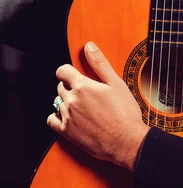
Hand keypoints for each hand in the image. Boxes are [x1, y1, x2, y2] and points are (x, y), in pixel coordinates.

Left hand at [47, 42, 148, 171]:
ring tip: (81, 105)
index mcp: (82, 86)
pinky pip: (52, 120)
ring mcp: (67, 116)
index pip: (63, 71)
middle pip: (61, 86)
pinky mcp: (66, 132)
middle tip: (85, 92)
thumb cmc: (124, 113)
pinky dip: (57, 116)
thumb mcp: (116, 83)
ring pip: (57, 102)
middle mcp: (71, 100)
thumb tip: (89, 47)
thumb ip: (100, 63)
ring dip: (65, 101)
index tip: (72, 73)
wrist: (125, 141)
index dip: (67, 70)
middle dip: (70, 86)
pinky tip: (68, 116)